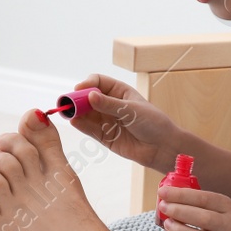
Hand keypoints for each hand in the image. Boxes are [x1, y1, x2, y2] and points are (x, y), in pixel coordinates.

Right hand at [66, 74, 181, 170]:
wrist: (162, 147)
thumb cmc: (153, 123)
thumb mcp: (132, 110)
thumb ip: (109, 105)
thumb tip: (90, 96)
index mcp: (119, 91)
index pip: (98, 82)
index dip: (87, 84)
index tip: (80, 89)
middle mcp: (110, 104)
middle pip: (88, 98)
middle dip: (78, 99)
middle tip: (68, 102)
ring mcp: (106, 120)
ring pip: (86, 114)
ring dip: (76, 112)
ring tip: (68, 113)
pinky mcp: (104, 136)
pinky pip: (89, 129)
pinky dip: (81, 125)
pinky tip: (74, 122)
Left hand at [159, 186, 230, 230]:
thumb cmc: (230, 224)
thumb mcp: (223, 209)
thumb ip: (200, 204)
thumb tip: (168, 198)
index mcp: (228, 207)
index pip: (204, 198)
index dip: (182, 194)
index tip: (163, 191)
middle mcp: (228, 226)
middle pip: (203, 218)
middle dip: (179, 211)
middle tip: (162, 206)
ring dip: (179, 230)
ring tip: (166, 222)